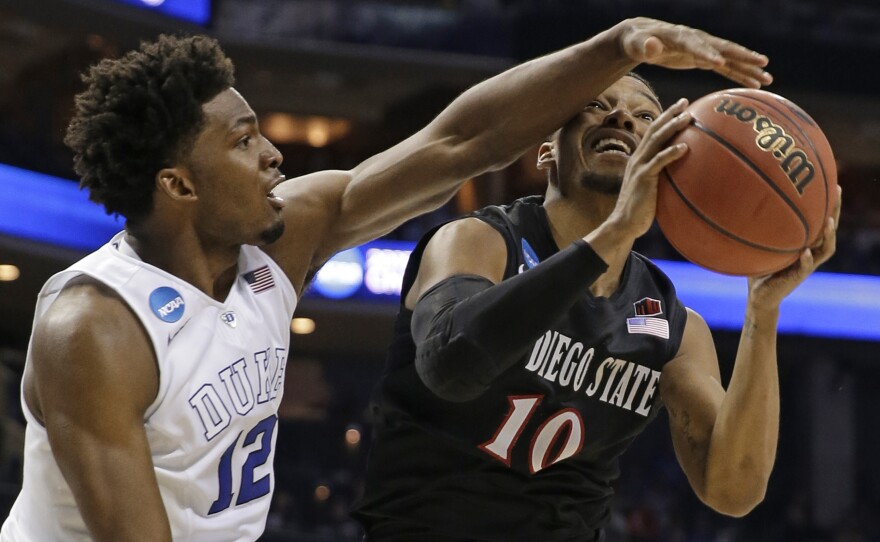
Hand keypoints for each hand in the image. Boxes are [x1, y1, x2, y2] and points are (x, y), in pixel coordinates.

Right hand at [606, 97, 691, 239]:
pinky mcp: (643, 177)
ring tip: (688, 117)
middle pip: (654, 129)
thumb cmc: (640, 210)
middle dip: (670, 113)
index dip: (665, 117)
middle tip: (685, 102)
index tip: (681, 107)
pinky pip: (659, 161)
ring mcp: (639, 166)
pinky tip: (685, 147)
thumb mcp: (651, 189)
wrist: (624, 223)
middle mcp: (638, 158)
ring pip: (656, 140)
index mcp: (639, 159)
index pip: (653, 132)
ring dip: (672, 126)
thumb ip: (663, 178)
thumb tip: (683, 176)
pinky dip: (671, 152)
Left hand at [615, 18, 772, 87]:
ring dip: (748, 68)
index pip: (695, 45)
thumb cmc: (636, 42)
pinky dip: (739, 75)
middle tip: (762, 64)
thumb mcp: (636, 44)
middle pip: (723, 48)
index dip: (706, 53)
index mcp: (680, 36)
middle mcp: (696, 40)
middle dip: (742, 56)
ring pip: (729, 59)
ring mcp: (701, 49)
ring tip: (768, 79)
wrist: (641, 38)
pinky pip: (724, 68)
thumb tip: (651, 47)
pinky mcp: (702, 58)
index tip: (718, 63)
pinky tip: (754, 84)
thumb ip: (643, 47)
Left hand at [747, 186, 842, 308]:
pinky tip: (805, 252)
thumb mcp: (760, 244)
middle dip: (835, 212)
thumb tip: (743, 204)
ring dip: (828, 236)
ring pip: (825, 249)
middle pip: (829, 230)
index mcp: (804, 243)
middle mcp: (809, 252)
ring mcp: (805, 265)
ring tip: (829, 223)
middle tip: (837, 192)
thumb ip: (758, 228)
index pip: (819, 221)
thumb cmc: (760, 268)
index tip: (832, 183)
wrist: (759, 296)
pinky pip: (805, 268)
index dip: (827, 204)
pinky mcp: (796, 278)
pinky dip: (806, 260)